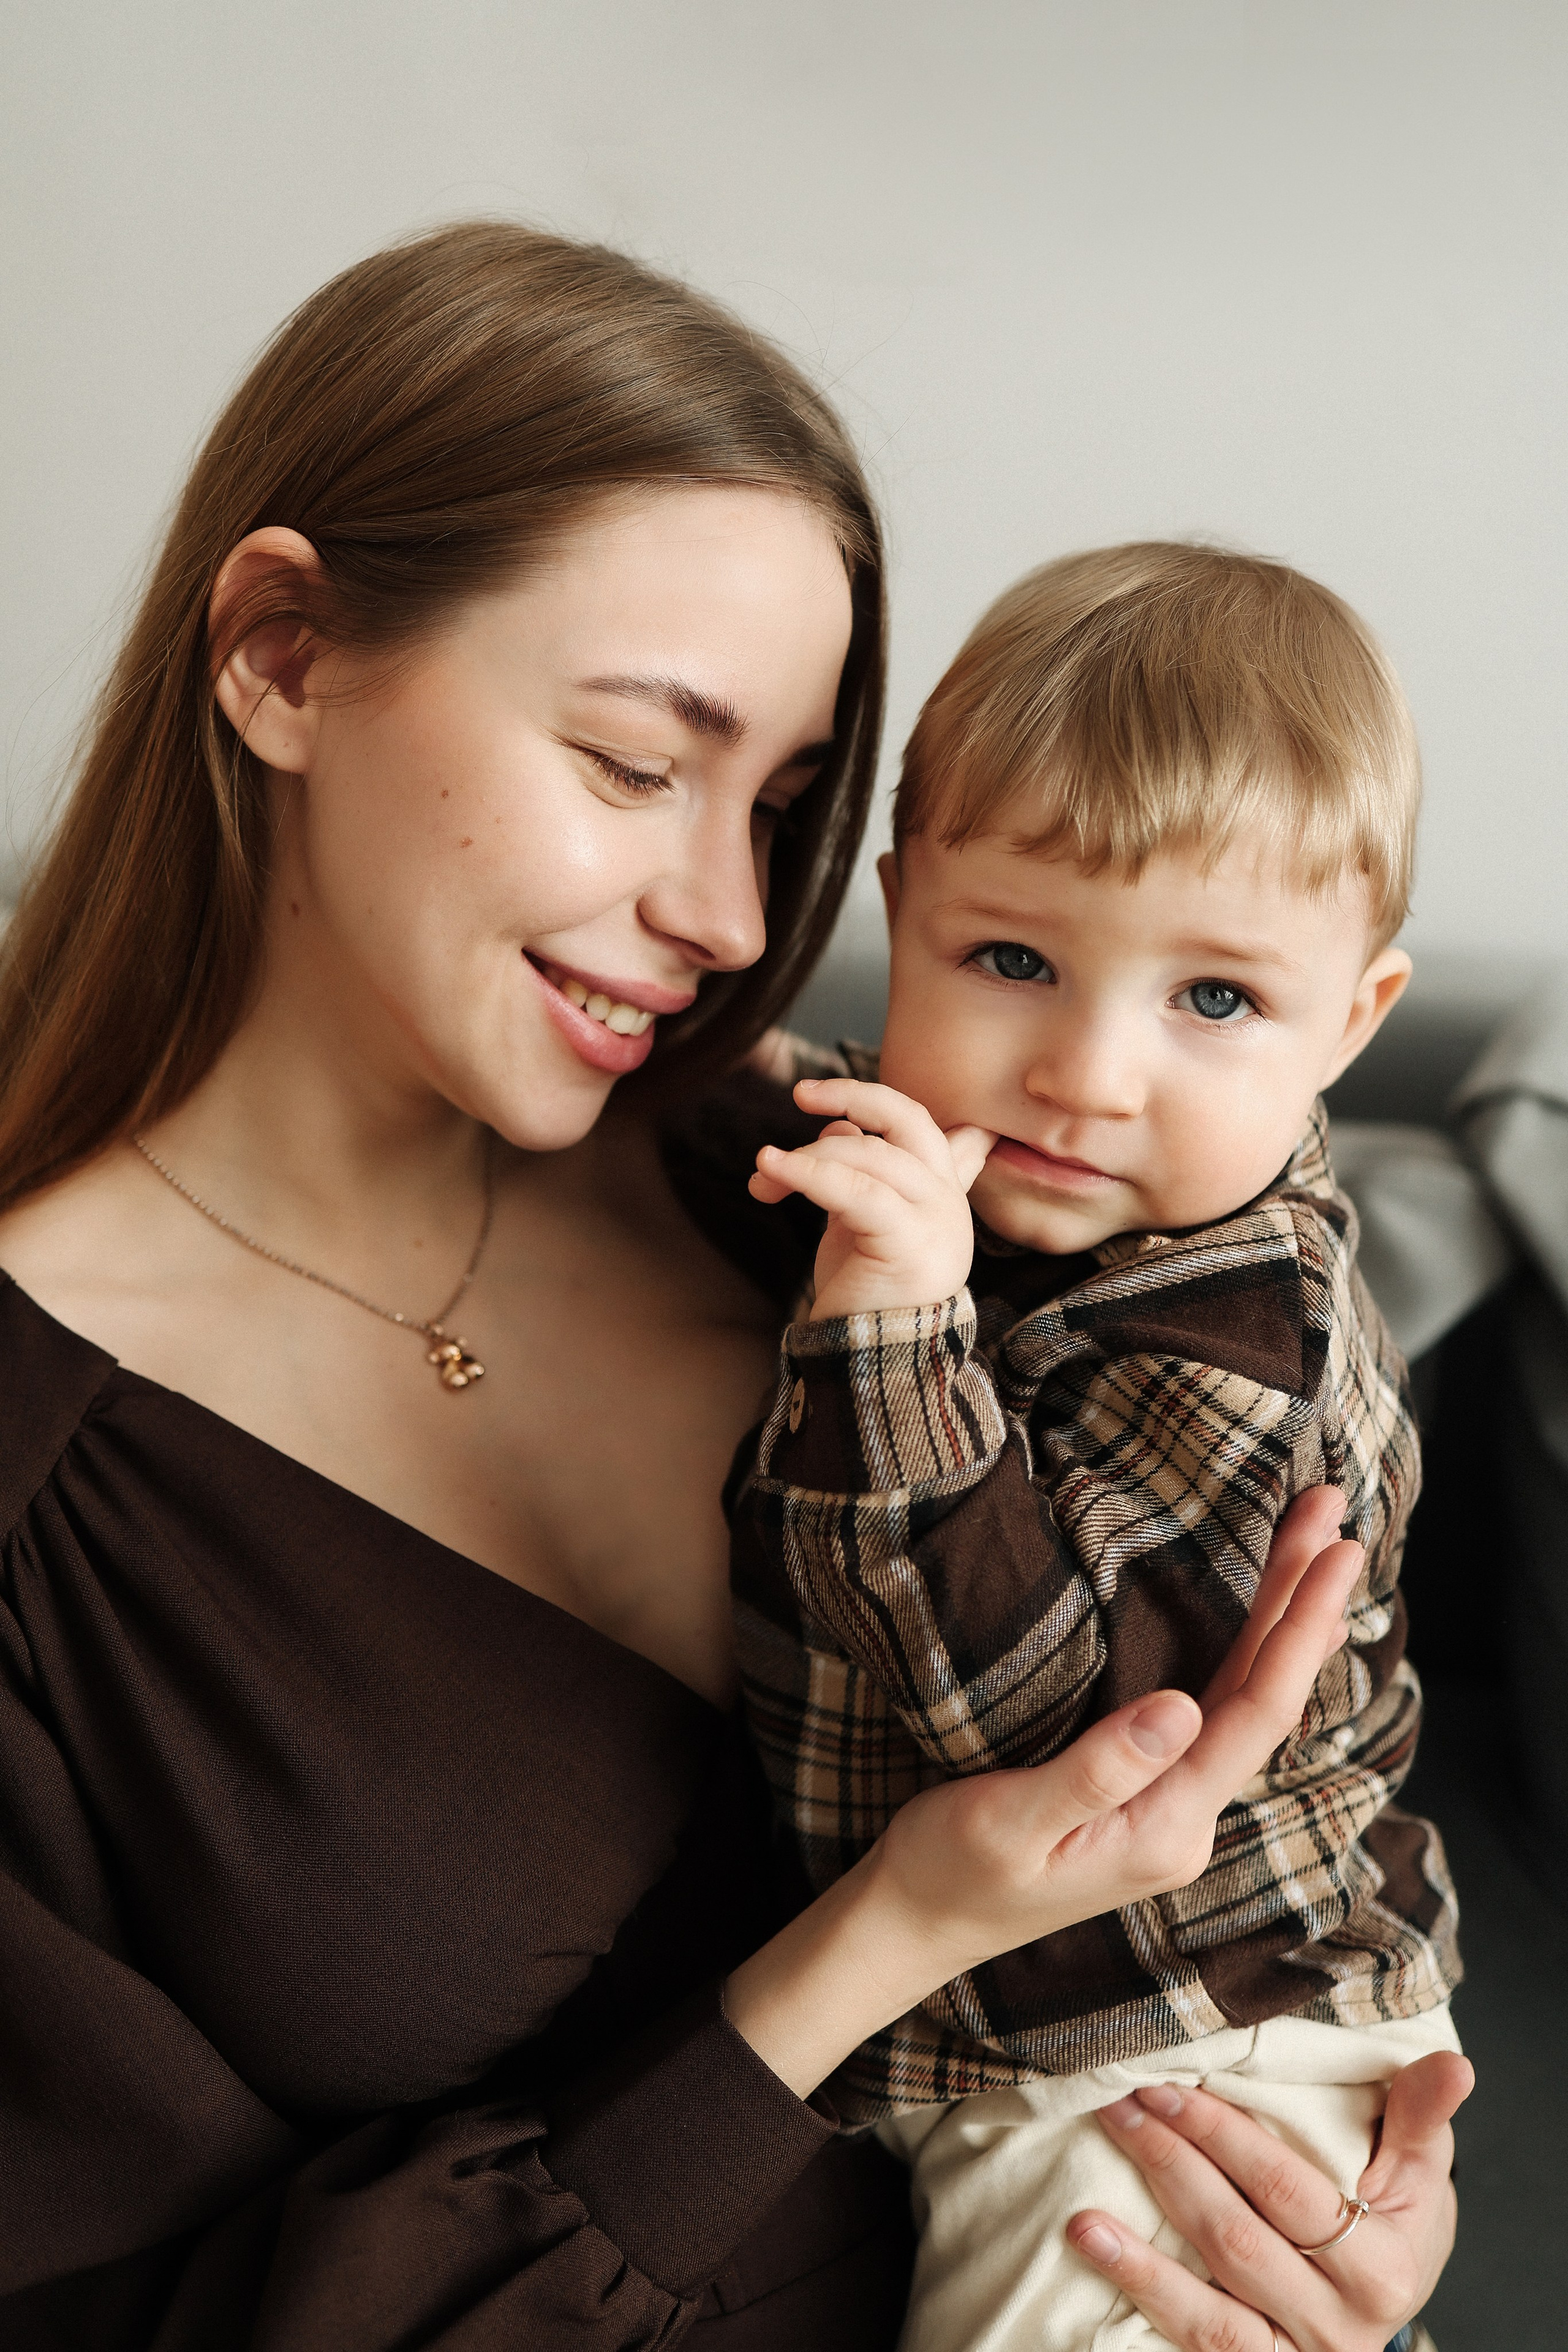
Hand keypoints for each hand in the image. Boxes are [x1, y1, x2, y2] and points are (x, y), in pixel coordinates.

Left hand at [748, 1076, 994, 1320]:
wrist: (873, 1360)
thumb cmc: (865, 1293)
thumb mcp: (862, 1223)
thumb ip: (862, 1175)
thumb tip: (839, 1129)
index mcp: (942, 1193)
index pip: (932, 1125)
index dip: (883, 1101)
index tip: (823, 1098)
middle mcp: (948, 1201)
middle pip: (908, 1119)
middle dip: (853, 1095)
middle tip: (800, 1094)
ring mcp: (936, 1220)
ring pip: (870, 1154)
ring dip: (807, 1156)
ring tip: (764, 1172)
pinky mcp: (909, 1242)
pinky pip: (855, 1191)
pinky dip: (806, 1172)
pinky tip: (770, 1168)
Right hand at [870, 1527, 1361, 1986]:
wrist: (916, 1924)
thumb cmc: (948, 1870)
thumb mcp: (1008, 1819)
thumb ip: (1096, 1771)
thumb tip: (1183, 1707)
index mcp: (1166, 1828)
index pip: (1257, 1712)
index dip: (1301, 1626)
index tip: (1337, 1553)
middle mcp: (1186, 1821)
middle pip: (1266, 1695)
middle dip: (1305, 1601)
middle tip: (1332, 1507)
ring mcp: (1171, 1811)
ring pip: (1246, 1699)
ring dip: (1282, 1620)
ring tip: (1315, 1544)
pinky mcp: (1146, 1796)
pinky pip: (1219, 1711)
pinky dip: (1248, 1652)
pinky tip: (1264, 1624)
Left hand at [1067, 2050, 1471, 2348]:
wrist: (1389, 2302)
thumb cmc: (1397, 2221)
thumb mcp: (1419, 2171)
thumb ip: (1422, 2116)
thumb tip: (1453, 2063)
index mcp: (1383, 2265)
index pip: (1287, 2190)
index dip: (1223, 2136)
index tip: (1166, 2084)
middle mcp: (1340, 2321)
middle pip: (1237, 2237)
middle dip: (1171, 2165)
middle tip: (1118, 2106)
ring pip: (1211, 2302)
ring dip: (1140, 2253)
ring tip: (1083, 2211)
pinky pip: (1198, 2341)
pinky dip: (1143, 2295)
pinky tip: (1093, 2249)